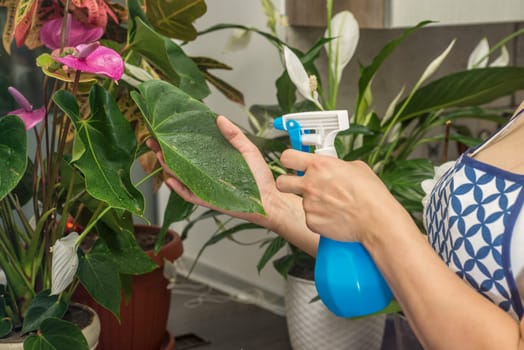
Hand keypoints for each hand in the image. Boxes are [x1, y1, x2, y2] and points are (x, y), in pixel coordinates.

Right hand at [146, 116, 300, 231]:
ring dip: (167, 166)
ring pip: (181, 176)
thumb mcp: (248, 150)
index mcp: (213, 160)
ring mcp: (205, 187)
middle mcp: (206, 173)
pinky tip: (169, 178)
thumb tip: (219, 118)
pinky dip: (178, 188)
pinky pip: (189, 194)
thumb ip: (234, 135)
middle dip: (164, 151)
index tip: (165, 129)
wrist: (270, 199)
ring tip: (158, 154)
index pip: (191, 149)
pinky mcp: (208, 199)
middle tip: (152, 140)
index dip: (176, 140)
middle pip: (179, 162)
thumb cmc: (261, 177)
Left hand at [276, 149, 405, 242]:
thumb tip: (330, 167)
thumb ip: (335, 165)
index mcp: (319, 165)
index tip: (292, 163)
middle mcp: (310, 184)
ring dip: (313, 203)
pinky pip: (310, 218)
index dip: (289, 160)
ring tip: (333, 206)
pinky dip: (320, 218)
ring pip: (301, 202)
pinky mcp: (311, 222)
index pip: (287, 157)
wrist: (376, 220)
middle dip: (287, 183)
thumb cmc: (371, 194)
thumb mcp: (355, 167)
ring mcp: (309, 204)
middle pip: (281, 182)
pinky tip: (334, 217)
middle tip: (298, 186)